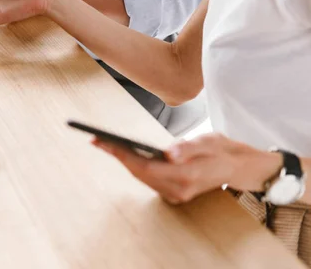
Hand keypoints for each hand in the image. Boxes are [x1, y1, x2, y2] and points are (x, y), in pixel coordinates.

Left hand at [93, 133, 281, 203]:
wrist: (238, 167)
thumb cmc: (222, 150)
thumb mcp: (209, 141)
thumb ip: (189, 148)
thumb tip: (168, 152)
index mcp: (186, 175)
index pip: (145, 165)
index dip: (121, 153)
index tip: (103, 142)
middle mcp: (178, 190)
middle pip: (138, 172)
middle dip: (116, 155)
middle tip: (96, 140)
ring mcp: (176, 195)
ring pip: (141, 177)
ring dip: (123, 161)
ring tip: (104, 144)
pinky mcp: (174, 194)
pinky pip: (148, 179)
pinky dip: (135, 166)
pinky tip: (124, 153)